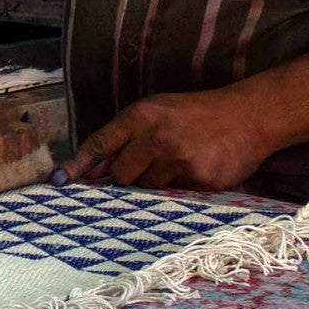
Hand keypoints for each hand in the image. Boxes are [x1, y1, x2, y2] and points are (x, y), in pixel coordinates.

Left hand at [63, 88, 276, 192]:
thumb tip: (94, 169)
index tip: (59, 181)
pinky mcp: (199, 179)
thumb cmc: (198, 114)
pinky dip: (181, 188)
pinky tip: (197, 169)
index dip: (78, 164)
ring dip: (157, 182)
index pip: (100, 143)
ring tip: (180, 161)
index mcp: (142, 115)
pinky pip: (175, 197)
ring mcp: (178, 159)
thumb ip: (126, 135)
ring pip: (147, 189)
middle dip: (128, 176)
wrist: (249, 116)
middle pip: (120, 176)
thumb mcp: (159, 111)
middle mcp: (156, 136)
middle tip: (151, 163)